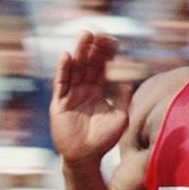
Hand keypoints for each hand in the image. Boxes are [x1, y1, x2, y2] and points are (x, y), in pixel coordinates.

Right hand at [50, 31, 129, 166]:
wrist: (86, 157)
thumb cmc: (104, 140)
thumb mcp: (121, 117)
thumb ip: (123, 98)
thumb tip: (129, 81)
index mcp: (97, 92)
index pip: (101, 68)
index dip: (104, 54)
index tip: (109, 40)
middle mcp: (83, 91)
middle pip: (87, 64)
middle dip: (91, 48)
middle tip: (94, 32)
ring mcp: (70, 96)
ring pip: (74, 70)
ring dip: (78, 53)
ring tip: (83, 36)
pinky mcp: (59, 104)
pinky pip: (61, 84)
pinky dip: (63, 70)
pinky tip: (66, 56)